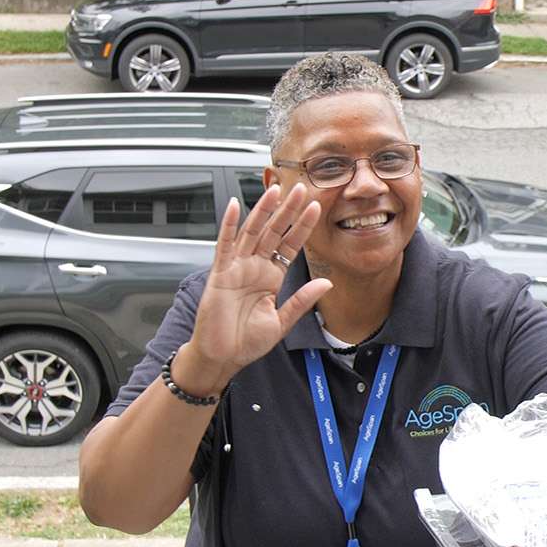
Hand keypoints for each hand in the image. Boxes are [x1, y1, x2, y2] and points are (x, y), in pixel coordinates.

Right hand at [179, 185, 331, 392]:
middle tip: (302, 189)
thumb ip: (302, 301)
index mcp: (271, 277)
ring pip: (252, 232)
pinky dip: (228, 224)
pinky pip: (224, 245)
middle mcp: (255, 267)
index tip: (316, 208)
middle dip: (287, 211)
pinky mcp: (220, 274)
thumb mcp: (281, 322)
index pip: (290, 245)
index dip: (302, 227)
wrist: (222, 357)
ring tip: (275, 190)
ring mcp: (237, 268)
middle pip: (274, 232)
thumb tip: (327, 283)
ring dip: (263, 211)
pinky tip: (234, 205)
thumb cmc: (246, 341)